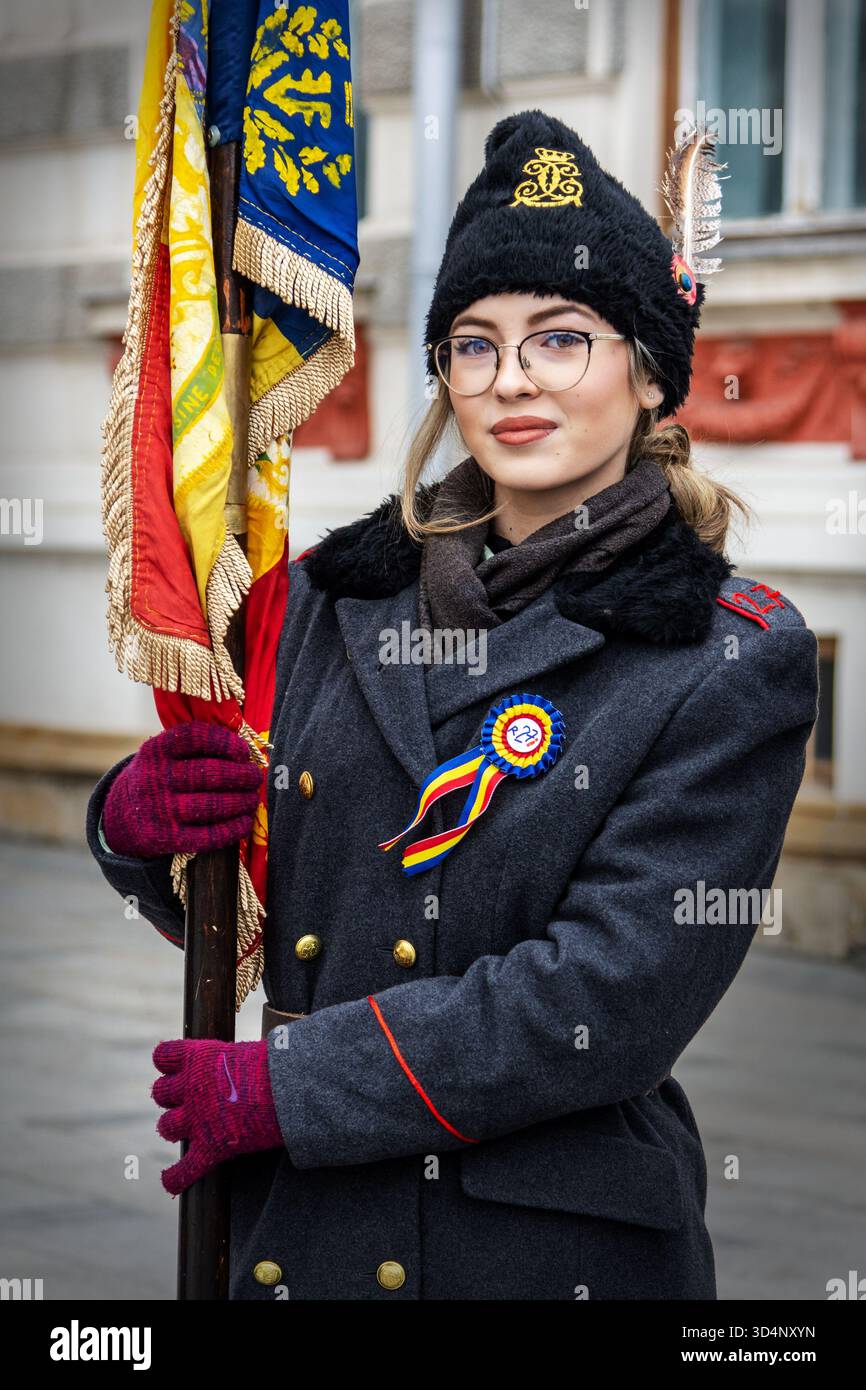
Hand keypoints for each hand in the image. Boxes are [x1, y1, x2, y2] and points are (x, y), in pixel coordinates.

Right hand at [102, 721, 261, 857]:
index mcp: (155, 750)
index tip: (243, 751)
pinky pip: (207, 835)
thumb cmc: (159, 778)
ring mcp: (158, 810)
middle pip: (208, 773)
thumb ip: (196, 747)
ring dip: (241, 802)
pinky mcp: (165, 838)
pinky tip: (245, 822)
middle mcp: (154, 778)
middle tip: (255, 777)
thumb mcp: (164, 755)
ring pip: (211, 805)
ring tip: (252, 798)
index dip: (226, 742)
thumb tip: (247, 751)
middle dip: (241, 775)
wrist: (121, 816)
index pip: (195, 737)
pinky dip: (232, 829)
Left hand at [151, 1038, 282, 1195]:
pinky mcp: (209, 1149)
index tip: (179, 1068)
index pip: (163, 1056)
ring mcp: (197, 1119)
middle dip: (172, 1098)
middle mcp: (191, 1087)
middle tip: (191, 1102)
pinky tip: (171, 1180)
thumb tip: (233, 1068)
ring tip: (193, 1130)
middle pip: (161, 1093)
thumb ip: (226, 1062)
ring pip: (167, 1127)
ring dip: (176, 1129)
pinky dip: (175, 1177)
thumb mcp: (245, 1052)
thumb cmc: (276, 1065)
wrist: (289, 1089)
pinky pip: (182, 1171)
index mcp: (199, 1057)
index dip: (168, 1063)